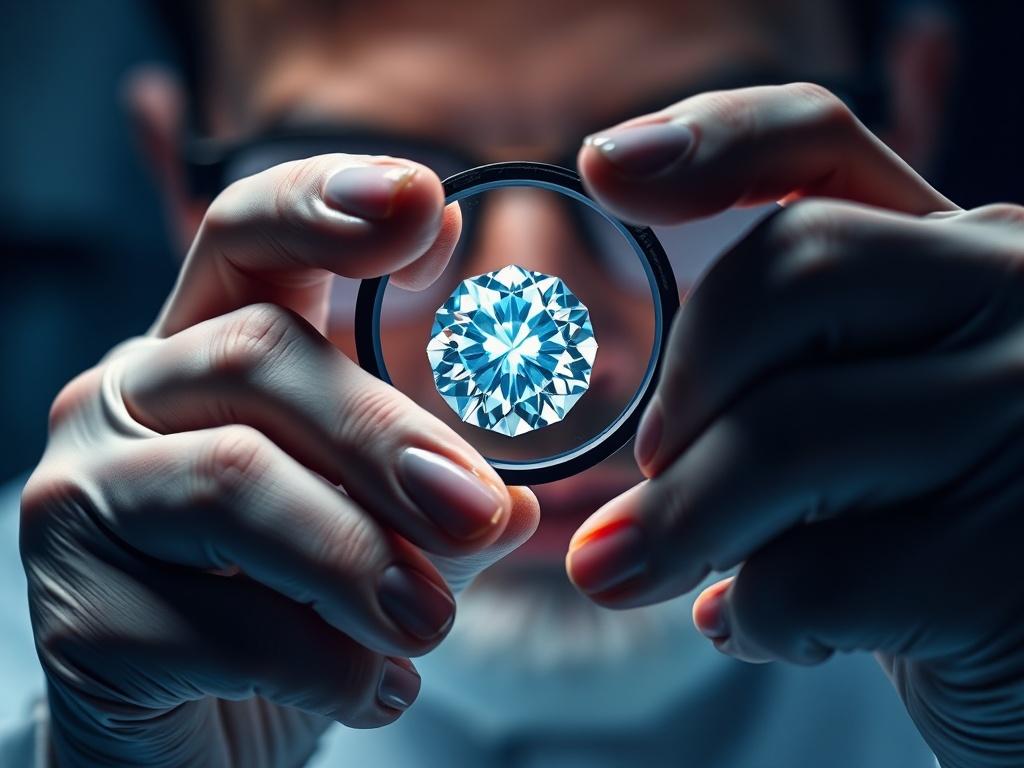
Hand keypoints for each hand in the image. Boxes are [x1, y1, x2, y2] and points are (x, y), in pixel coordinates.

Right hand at [20, 155, 538, 766]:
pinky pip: (217, 624)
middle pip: (257, 357)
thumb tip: (505, 500)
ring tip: (432, 622)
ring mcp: (85, 502)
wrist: (191, 737)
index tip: (427, 205)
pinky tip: (377, 689)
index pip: (245, 237)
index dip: (325, 204)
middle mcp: (127, 402)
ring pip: (234, 483)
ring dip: (360, 559)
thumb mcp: (374, 528)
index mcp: (206, 355)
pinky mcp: (75, 619)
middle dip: (386, 435)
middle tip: (480, 513)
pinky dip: (324, 662)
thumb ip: (433, 500)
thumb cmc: (288, 607)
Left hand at [570, 83, 1023, 766]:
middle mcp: (1017, 304)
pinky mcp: (1012, 559)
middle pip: (791, 275)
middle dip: (685, 385)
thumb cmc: (935, 543)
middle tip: (651, 464)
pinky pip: (810, 573)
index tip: (603, 167)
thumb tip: (624, 428)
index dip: (711, 141)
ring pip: (784, 433)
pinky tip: (765, 632)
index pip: (825, 146)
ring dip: (677, 523)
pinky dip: (753, 617)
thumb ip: (773, 385)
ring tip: (626, 570)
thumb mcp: (863, 431)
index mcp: (964, 258)